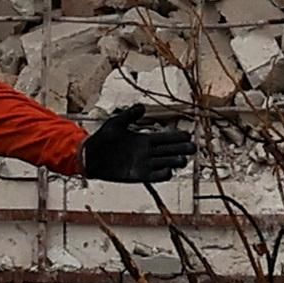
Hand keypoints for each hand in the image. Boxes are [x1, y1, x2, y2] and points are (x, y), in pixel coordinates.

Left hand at [78, 115, 194, 186]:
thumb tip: (142, 106)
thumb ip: (129, 116)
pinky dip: (162, 174)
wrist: (90, 156)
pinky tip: (169, 170)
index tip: (188, 135)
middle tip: (193, 148)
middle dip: (181, 149)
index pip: (165, 138)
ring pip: (164, 163)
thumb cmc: (102, 139)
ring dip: (175, 161)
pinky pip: (153, 176)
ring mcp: (143, 164)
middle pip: (169, 150)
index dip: (176, 137)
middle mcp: (146, 152)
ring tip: (184, 159)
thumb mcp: (116, 123)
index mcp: (144, 139)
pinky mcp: (137, 175)